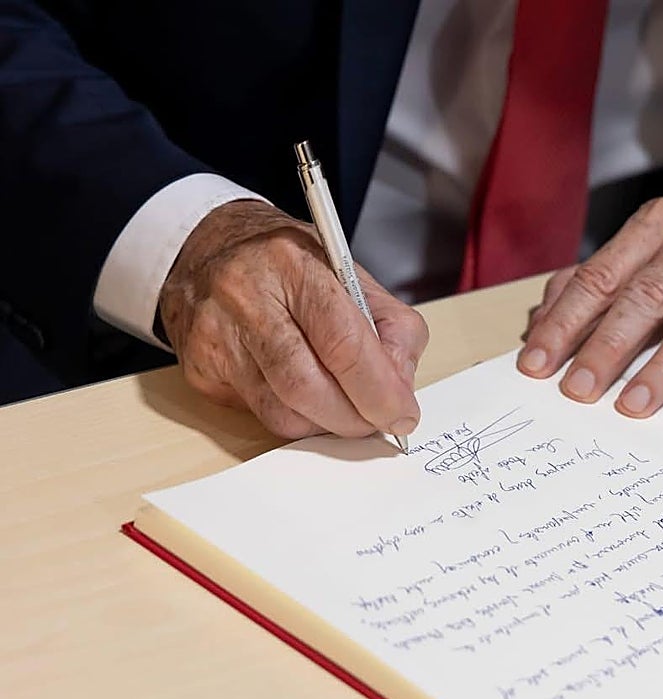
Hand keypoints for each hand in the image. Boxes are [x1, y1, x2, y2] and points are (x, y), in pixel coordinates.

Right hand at [159, 201, 427, 438]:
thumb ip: (391, 328)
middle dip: (354, 418)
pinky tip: (304, 396)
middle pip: (308, 387)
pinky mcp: (200, 370)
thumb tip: (400, 390)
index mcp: (293, 265)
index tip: (402, 414)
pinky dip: (294, 417)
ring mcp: (216, 337)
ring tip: (344, 408)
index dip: (379, 390)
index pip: (344, 343)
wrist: (208, 250)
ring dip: (326, 424)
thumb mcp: (350, 273)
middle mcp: (246, 298)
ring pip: (282, 412)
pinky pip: (259, 414)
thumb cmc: (287, 266)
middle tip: (377, 422)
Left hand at [517, 172, 662, 417]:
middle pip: (649, 295)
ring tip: (633, 406)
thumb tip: (540, 325)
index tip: (538, 362)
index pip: (603, 274)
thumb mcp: (652, 242)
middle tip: (578, 389)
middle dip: (607, 346)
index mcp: (660, 221)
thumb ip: (597, 279)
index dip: (567, 321)